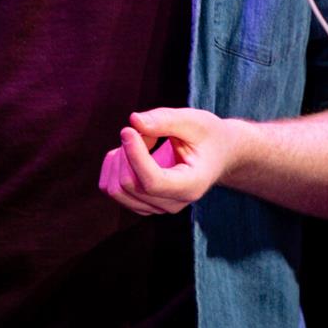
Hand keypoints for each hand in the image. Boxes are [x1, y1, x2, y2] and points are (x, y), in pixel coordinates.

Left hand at [98, 107, 244, 215]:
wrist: (216, 154)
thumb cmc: (207, 136)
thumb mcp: (194, 121)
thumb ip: (165, 120)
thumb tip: (133, 121)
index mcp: (191, 186)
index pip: (152, 182)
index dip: (135, 156)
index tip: (127, 129)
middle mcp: (172, 204)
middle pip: (129, 184)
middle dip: (127, 150)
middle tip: (144, 129)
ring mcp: (155, 207)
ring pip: (115, 189)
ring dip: (119, 157)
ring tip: (141, 139)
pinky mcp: (141, 203)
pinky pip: (110, 188)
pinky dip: (113, 166)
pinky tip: (129, 151)